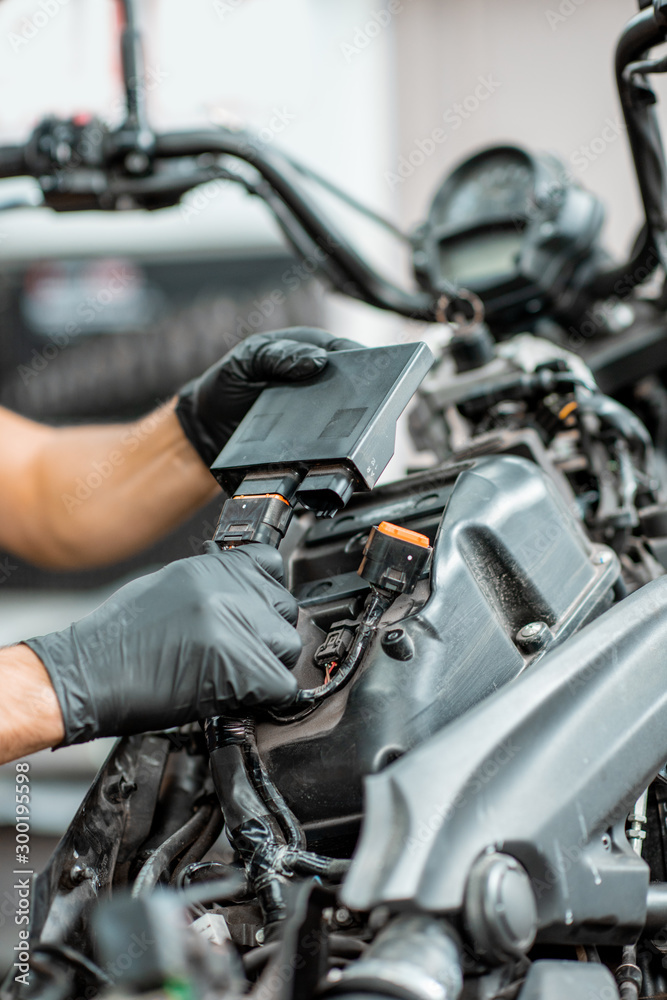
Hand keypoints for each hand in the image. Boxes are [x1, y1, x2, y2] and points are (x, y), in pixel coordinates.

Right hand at [24, 543, 300, 745]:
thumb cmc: (117, 639)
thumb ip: (214, 585)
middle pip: (283, 610)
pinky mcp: (243, 670)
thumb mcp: (169, 586)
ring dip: (267, 665)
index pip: (271, 566)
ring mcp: (239, 629)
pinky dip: (265, 698)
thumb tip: (244, 593)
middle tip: (235, 652)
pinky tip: (236, 698)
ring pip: (286, 647)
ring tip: (230, 675)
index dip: (264, 594)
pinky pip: (282, 688)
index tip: (256, 612)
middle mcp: (230, 591)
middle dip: (265, 633)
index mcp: (214, 567)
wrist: (87, 675)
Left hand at [175, 327, 359, 465]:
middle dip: (362, 388)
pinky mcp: (310, 436)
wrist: (207, 429)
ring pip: (346, 411)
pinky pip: (330, 437)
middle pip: (351, 381)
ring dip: (353, 417)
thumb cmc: (225, 385)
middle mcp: (315, 378)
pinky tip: (338, 443)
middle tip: (368, 397)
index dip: (359, 357)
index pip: (342, 349)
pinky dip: (337, 440)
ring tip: (357, 422)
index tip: (370, 367)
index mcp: (304, 350)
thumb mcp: (245, 360)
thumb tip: (317, 359)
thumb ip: (277, 354)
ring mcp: (315, 408)